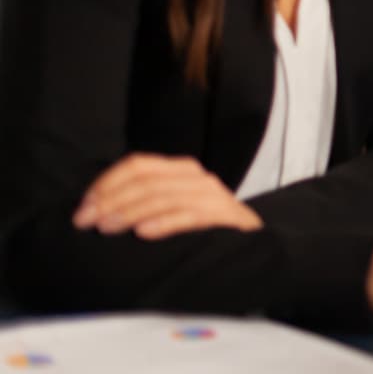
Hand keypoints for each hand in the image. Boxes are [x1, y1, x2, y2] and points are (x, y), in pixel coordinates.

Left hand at [72, 154, 261, 239]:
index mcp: (180, 171)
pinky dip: (165, 222)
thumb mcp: (170, 210)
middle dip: (111, 200)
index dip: (107, 183)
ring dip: (131, 211)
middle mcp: (197, 178)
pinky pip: (191, 215)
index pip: (139, 165)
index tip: (84, 208)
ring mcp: (213, 195)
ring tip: (107, 228)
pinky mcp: (226, 216)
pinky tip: (143, 233)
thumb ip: (143, 202)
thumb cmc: (201, 231)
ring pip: (164, 195)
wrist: (249, 247)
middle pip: (147, 180)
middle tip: (88, 221)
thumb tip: (95, 209)